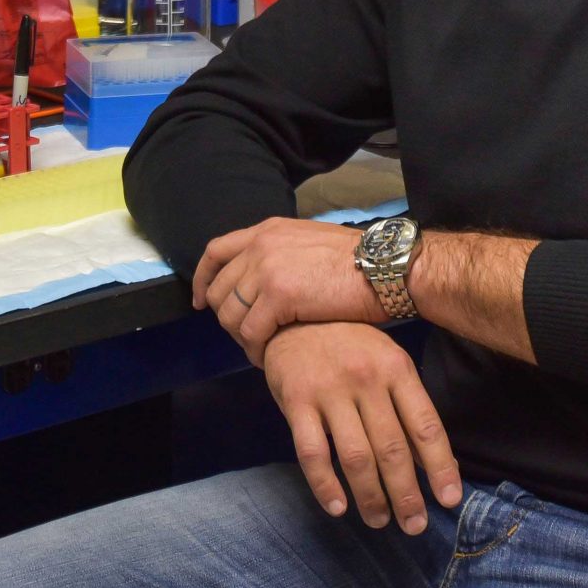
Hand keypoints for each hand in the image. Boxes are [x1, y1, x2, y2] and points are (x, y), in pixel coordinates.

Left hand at [195, 217, 382, 361]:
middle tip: (246, 336)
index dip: (202, 279)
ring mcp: (267, 269)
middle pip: (218, 288)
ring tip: (259, 350)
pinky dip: (256, 350)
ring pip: (230, 314)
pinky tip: (268, 357)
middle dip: (226, 318)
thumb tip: (265, 278)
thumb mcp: (308, 242)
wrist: (385, 268)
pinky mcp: (279, 296)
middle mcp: (260, 245)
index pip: (216, 251)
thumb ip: (281, 253)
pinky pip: (251, 332)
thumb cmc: (358, 262)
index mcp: (267, 230)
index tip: (201, 301)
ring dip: (242, 338)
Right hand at [263, 323, 461, 533]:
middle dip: (406, 494)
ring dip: (370, 497)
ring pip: (356, 457)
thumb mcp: (386, 360)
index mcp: (396, 368)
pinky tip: (338, 507)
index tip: (449, 500)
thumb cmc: (349, 344)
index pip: (425, 426)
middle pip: (392, 449)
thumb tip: (430, 462)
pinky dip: (325, 485)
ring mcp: (329, 389)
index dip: (440, 468)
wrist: (293, 314)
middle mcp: (365, 378)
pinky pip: (312, 452)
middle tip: (414, 525)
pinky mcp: (296, 400)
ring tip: (379, 521)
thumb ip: (406, 405)